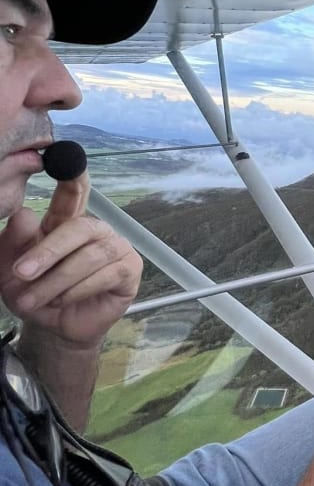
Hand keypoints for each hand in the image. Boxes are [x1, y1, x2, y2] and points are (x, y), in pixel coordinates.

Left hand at [0, 171, 141, 348]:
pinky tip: (63, 300)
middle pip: (78, 227)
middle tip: (21, 272)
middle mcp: (96, 230)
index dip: (74, 175)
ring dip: (56, 281)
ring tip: (32, 300)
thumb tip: (23, 214)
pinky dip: (78, 290)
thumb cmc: (34, 291)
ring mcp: (117, 248)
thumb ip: (15, 241)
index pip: (74, 192)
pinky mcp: (129, 270)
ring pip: (89, 257)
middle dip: (48, 251)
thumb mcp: (10, 268)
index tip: (69, 157)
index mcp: (68, 221)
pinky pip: (106, 275)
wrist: (54, 329)